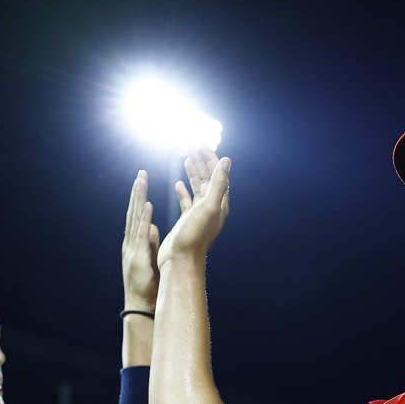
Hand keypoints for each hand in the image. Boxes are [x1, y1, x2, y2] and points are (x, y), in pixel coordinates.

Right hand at [122, 169, 160, 310]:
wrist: (142, 306)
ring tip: (141, 181)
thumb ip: (149, 242)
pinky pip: (141, 234)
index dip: (139, 198)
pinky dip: (144, 218)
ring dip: (138, 199)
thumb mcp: (150, 258)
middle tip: (140, 173)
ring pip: (135, 219)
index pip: (137, 215)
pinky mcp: (137, 256)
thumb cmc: (147, 284)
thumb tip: (152, 227)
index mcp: (135, 242)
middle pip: (134, 212)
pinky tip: (147, 205)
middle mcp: (131, 242)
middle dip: (137, 192)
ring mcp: (133, 248)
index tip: (142, 181)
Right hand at [157, 145, 230, 266]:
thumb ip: (218, 184)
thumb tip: (227, 161)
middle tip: (191, 144)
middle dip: (200, 160)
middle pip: (207, 177)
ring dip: (193, 171)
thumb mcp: (208, 207)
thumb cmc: (194, 237)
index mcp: (219, 203)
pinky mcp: (188, 220)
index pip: (217, 174)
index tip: (200, 143)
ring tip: (186, 156)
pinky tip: (178, 182)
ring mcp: (200, 214)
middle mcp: (212, 207)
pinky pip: (187, 200)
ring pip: (197, 186)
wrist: (181, 261)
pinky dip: (184, 189)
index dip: (209, 157)